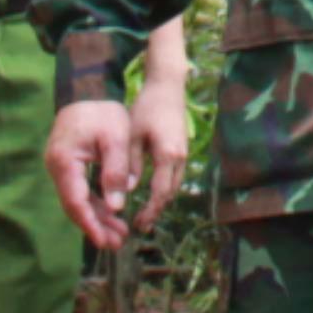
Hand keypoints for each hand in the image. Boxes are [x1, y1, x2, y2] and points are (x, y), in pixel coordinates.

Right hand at [47, 97, 143, 253]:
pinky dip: (96, 204)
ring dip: (97, 218)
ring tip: (119, 235)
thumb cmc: (103, 111)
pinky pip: (80, 191)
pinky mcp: (69, 167)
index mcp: (65, 160)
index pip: (75, 200)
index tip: (103, 240)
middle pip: (75, 205)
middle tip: (116, 243)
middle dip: (95, 226)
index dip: (89, 223)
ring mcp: (61, 168)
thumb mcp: (116, 138)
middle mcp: (57, 167)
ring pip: (78, 201)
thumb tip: (116, 206)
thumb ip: (116, 171)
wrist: (88, 91)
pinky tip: (112, 216)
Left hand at [122, 74, 192, 236]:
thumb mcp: (132, 135)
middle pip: (170, 193)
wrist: (168, 88)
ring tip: (145, 214)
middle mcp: (180, 158)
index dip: (150, 211)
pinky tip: (152, 193)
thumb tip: (128, 189)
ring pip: (174, 186)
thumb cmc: (147, 108)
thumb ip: (130, 163)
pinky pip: (174, 177)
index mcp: (167, 155)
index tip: (139, 223)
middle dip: (156, 211)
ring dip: (161, 201)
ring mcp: (183, 154)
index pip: (161, 192)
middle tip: (141, 225)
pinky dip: (164, 189)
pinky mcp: (181, 150)